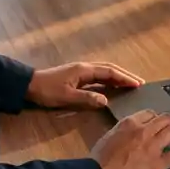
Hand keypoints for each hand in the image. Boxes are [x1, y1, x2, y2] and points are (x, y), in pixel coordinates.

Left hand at [25, 62, 143, 108]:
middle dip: (125, 75)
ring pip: (104, 71)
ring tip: (130, 84)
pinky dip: (109, 79)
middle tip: (140, 83)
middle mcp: (85, 67)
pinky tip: (112, 87)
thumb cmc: (47, 91)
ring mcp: (81, 71)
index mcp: (84, 70)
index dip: (124, 78)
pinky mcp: (77, 76)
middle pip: (109, 69)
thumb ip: (87, 99)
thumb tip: (106, 101)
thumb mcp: (67, 97)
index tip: (138, 84)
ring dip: (118, 76)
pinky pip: (98, 76)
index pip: (109, 72)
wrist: (29, 85)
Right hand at [91, 110, 169, 168]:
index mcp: (128, 123)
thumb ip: (120, 133)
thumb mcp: (107, 139)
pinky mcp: (158, 164)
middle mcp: (143, 130)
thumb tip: (126, 135)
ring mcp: (152, 146)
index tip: (157, 123)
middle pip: (164, 119)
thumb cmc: (98, 163)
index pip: (148, 113)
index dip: (155, 118)